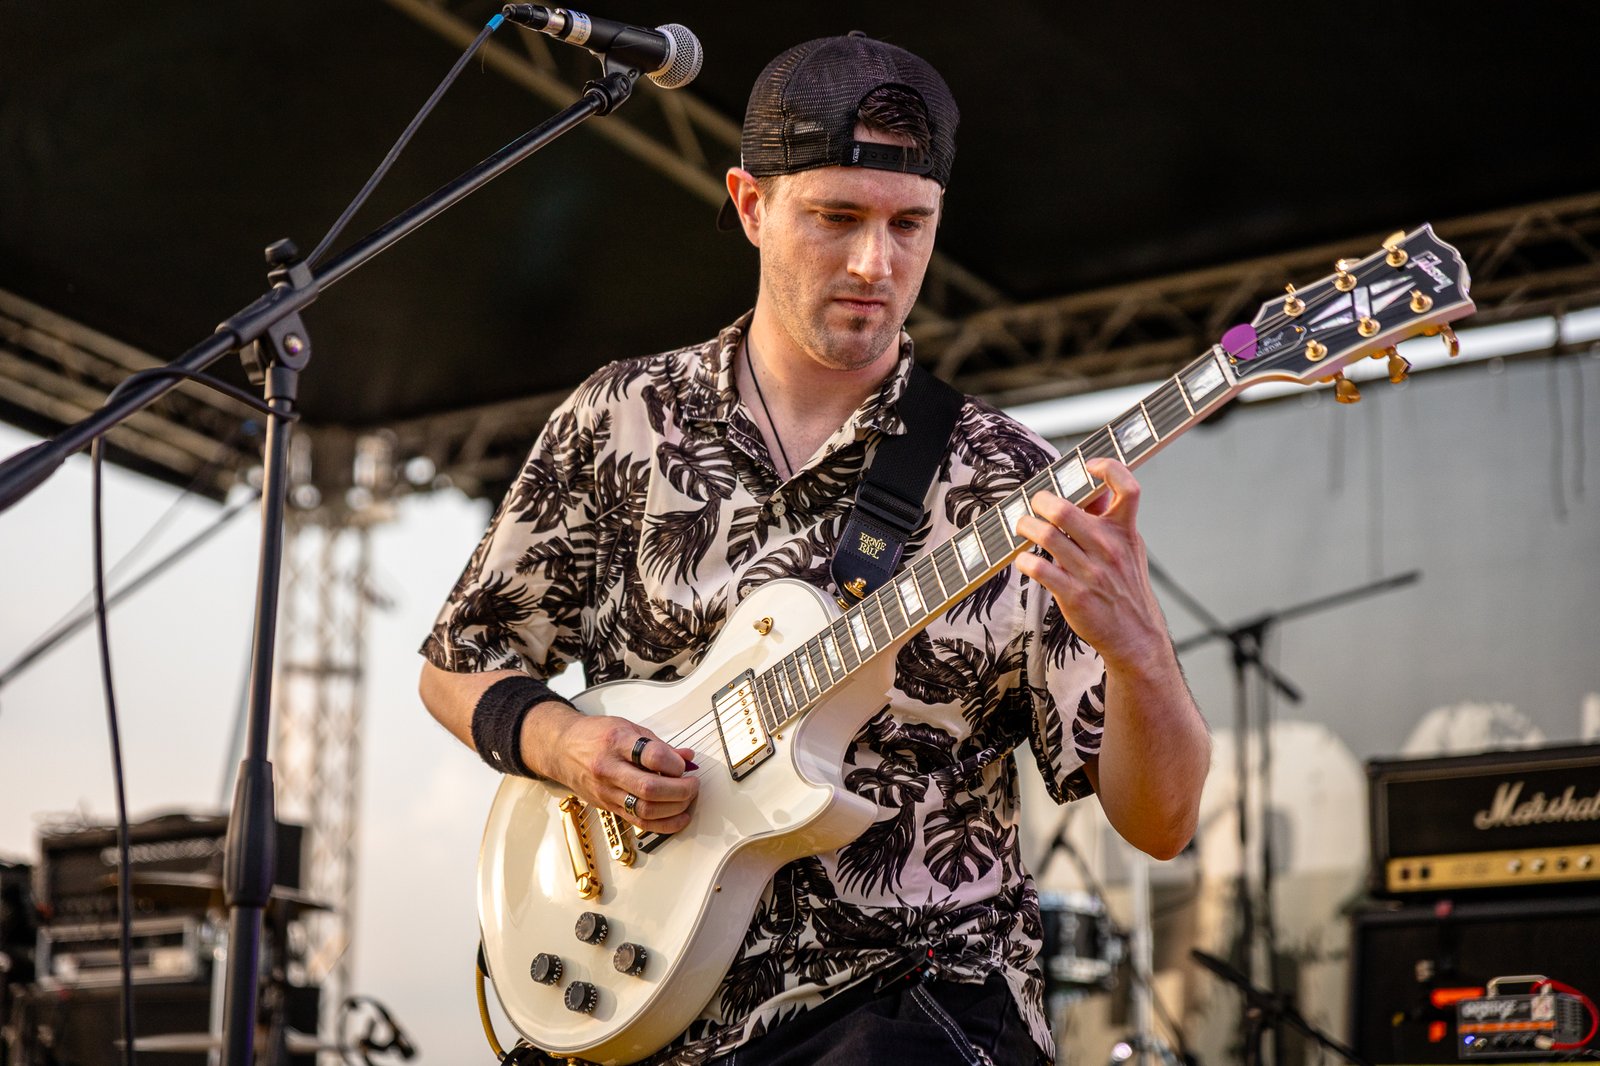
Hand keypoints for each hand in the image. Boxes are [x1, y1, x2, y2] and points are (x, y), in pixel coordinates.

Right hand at [523, 707, 698, 834]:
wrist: (561, 748)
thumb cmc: (595, 735)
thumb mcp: (628, 727)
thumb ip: (659, 745)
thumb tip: (687, 758)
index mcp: (616, 742)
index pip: (652, 756)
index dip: (675, 763)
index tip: (684, 764)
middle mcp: (609, 769)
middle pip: (650, 788)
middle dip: (681, 790)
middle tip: (693, 784)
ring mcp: (607, 791)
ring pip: (645, 810)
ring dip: (675, 808)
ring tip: (687, 798)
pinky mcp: (608, 807)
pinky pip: (639, 822)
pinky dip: (664, 824)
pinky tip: (678, 817)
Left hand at [1014, 458, 1170, 673]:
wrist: (1135, 635)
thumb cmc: (1125, 588)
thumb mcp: (1128, 549)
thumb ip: (1110, 521)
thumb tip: (1093, 489)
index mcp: (1124, 533)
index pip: (1128, 488)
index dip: (1109, 468)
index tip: (1089, 466)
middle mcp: (1109, 549)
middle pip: (1066, 509)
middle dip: (1041, 501)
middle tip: (1035, 504)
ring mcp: (1091, 572)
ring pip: (1046, 536)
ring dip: (1026, 526)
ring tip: (1022, 526)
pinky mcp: (1074, 595)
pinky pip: (1039, 569)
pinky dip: (1024, 560)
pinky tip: (1023, 559)